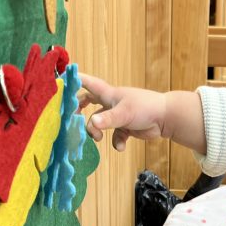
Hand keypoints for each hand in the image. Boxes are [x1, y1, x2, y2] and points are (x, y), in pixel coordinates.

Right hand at [78, 74, 206, 154]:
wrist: (166, 118)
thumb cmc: (146, 108)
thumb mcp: (124, 113)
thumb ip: (107, 119)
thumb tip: (91, 124)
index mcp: (108, 94)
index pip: (87, 82)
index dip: (73, 79)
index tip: (59, 80)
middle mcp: (111, 102)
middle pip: (88, 101)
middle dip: (79, 108)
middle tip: (71, 118)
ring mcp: (118, 115)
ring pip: (99, 122)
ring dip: (95, 131)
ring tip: (98, 138)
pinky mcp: (126, 127)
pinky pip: (114, 135)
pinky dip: (116, 142)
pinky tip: (121, 146)